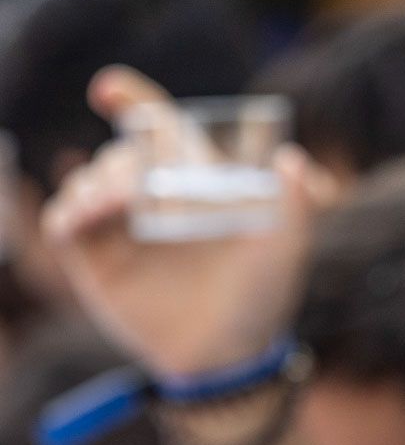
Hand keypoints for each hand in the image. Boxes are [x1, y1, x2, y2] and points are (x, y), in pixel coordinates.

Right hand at [41, 67, 332, 377]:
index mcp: (194, 179)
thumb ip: (299, 202)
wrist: (231, 354)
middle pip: (121, 153)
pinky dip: (71, 211)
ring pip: (87, 180)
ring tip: (118, 201)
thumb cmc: (264, 293)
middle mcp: (152, 195)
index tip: (110, 89)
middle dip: (124, 158)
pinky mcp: (94, 258)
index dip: (131, 99)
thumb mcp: (288, 247)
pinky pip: (65, 222)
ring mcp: (120, 225)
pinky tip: (88, 215)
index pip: (157, 126)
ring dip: (97, 181)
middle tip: (138, 181)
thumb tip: (293, 160)